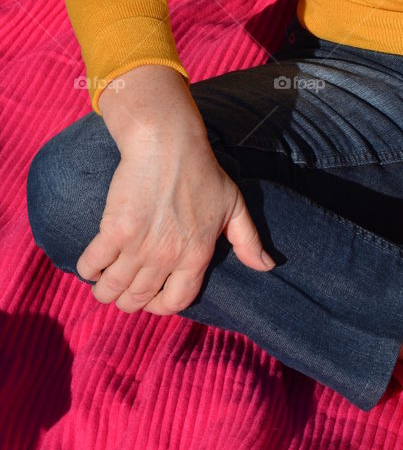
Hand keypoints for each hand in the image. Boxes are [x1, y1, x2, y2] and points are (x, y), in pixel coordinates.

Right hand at [76, 131, 275, 315]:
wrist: (169, 143)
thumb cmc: (202, 172)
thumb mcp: (234, 205)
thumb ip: (249, 240)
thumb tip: (268, 267)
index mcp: (198, 255)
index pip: (177, 302)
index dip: (161, 306)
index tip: (152, 298)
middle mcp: (168, 257)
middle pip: (139, 301)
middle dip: (128, 300)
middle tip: (124, 287)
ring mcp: (140, 246)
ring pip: (111, 290)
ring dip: (105, 290)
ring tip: (104, 279)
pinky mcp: (114, 231)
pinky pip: (91, 266)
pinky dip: (88, 269)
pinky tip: (92, 262)